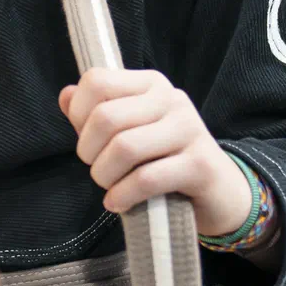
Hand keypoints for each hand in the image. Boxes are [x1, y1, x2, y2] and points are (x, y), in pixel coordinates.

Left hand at [60, 68, 259, 236]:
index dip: (79, 115)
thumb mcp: (130, 132)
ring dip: (105, 177)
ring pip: (124, 148)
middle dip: (89, 153)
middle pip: (106, 117)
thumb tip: (66, 95)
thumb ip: (95, 114)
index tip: (87, 141)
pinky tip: (119, 203)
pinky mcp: (199, 165)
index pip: (97, 81)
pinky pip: (146, 179)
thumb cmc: (165, 160)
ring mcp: (189, 129)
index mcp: (151, 84)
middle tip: (98, 170)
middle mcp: (172, 99)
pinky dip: (123, 196)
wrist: (219, 192)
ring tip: (109, 188)